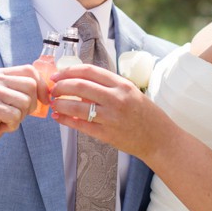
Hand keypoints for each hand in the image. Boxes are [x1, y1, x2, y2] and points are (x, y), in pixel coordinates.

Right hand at [0, 65, 48, 156]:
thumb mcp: (5, 99)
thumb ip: (21, 91)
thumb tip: (47, 91)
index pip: (30, 71)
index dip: (42, 86)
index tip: (43, 101)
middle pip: (31, 86)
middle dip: (31, 105)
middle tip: (17, 114)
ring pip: (25, 102)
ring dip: (20, 117)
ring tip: (5, 120)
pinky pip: (15, 115)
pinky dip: (12, 125)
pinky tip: (0, 126)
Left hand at [49, 63, 169, 158]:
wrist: (159, 139)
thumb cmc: (145, 114)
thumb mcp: (130, 92)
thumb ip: (108, 87)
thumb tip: (80, 83)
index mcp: (122, 85)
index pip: (89, 71)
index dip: (69, 71)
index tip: (58, 74)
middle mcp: (116, 99)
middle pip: (79, 86)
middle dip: (61, 87)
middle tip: (52, 89)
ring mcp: (111, 117)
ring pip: (77, 107)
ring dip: (60, 104)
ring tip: (53, 104)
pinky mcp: (107, 134)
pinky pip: (81, 126)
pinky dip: (66, 121)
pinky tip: (59, 118)